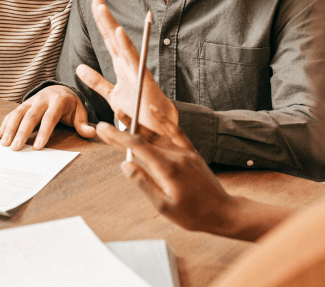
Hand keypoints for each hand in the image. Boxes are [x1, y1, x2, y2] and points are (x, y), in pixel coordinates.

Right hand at [0, 85, 94, 149]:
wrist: (60, 90)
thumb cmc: (70, 106)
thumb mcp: (79, 112)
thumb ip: (83, 123)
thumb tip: (91, 132)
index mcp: (58, 100)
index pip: (50, 117)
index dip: (44, 132)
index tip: (38, 147)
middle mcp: (42, 99)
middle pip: (30, 116)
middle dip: (22, 133)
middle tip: (15, 148)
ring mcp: (31, 101)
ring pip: (18, 113)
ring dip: (9, 128)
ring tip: (4, 143)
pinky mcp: (23, 104)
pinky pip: (12, 113)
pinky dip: (4, 124)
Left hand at [76, 0, 177, 130]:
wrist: (156, 125)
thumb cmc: (138, 108)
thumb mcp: (111, 94)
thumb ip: (96, 80)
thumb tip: (79, 68)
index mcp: (120, 64)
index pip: (107, 37)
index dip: (100, 20)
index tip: (95, 2)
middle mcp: (127, 61)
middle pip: (112, 34)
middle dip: (104, 15)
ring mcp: (134, 68)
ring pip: (119, 42)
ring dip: (110, 24)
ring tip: (101, 7)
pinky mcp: (141, 77)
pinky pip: (131, 59)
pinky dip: (125, 45)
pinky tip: (118, 31)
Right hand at [97, 104, 238, 234]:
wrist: (222, 212)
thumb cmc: (193, 214)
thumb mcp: (164, 206)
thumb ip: (144, 183)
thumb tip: (125, 165)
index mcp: (167, 168)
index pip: (137, 147)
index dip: (117, 137)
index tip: (102, 129)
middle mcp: (176, 155)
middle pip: (144, 138)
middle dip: (122, 131)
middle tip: (103, 125)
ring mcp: (184, 152)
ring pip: (157, 133)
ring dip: (138, 124)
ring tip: (121, 114)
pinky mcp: (191, 152)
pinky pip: (175, 131)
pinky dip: (164, 120)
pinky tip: (153, 110)